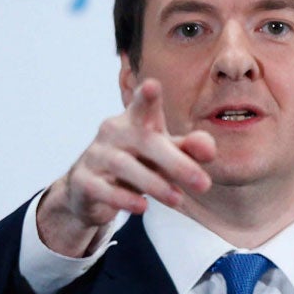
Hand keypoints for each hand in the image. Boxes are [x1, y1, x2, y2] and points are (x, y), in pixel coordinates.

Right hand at [36, 79, 215, 256]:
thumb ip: (189, 149)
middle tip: (204, 184)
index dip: (146, 96)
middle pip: (146, 142)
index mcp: (136, 120)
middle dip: (176, 163)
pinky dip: (124, 199)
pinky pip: (103, 189)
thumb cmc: (138, 162)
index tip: (152, 85)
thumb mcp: (166, 153)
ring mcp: (96, 155)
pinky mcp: (83, 181)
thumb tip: (210, 149)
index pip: (142, 104)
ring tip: (178, 201)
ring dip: (155, 185)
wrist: (91, 189)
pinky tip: (142, 208)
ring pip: (125, 166)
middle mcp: (114, 132)